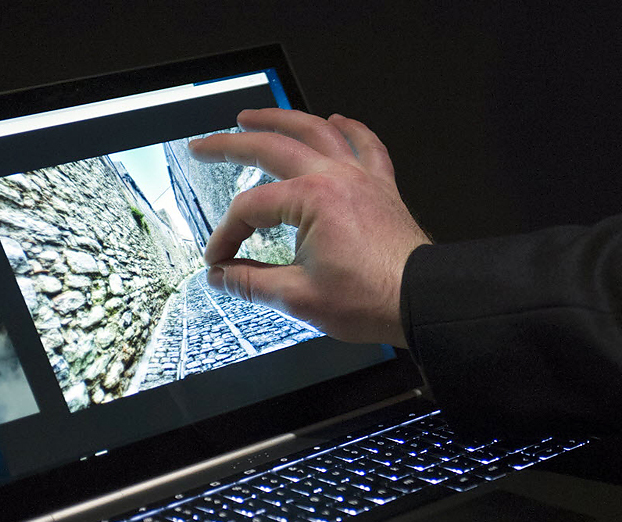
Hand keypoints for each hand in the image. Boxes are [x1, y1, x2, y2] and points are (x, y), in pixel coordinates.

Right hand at [188, 109, 429, 347]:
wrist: (422, 300)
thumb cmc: (372, 298)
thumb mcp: (298, 297)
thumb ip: (250, 283)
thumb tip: (220, 276)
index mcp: (312, 200)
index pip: (251, 208)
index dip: (227, 234)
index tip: (219, 260)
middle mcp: (335, 177)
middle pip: (271, 148)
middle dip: (230, 145)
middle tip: (203, 144)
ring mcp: (361, 177)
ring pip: (316, 131)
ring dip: (280, 120)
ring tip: (252, 117)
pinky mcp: (381, 186)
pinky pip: (366, 145)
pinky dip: (349, 128)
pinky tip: (337, 119)